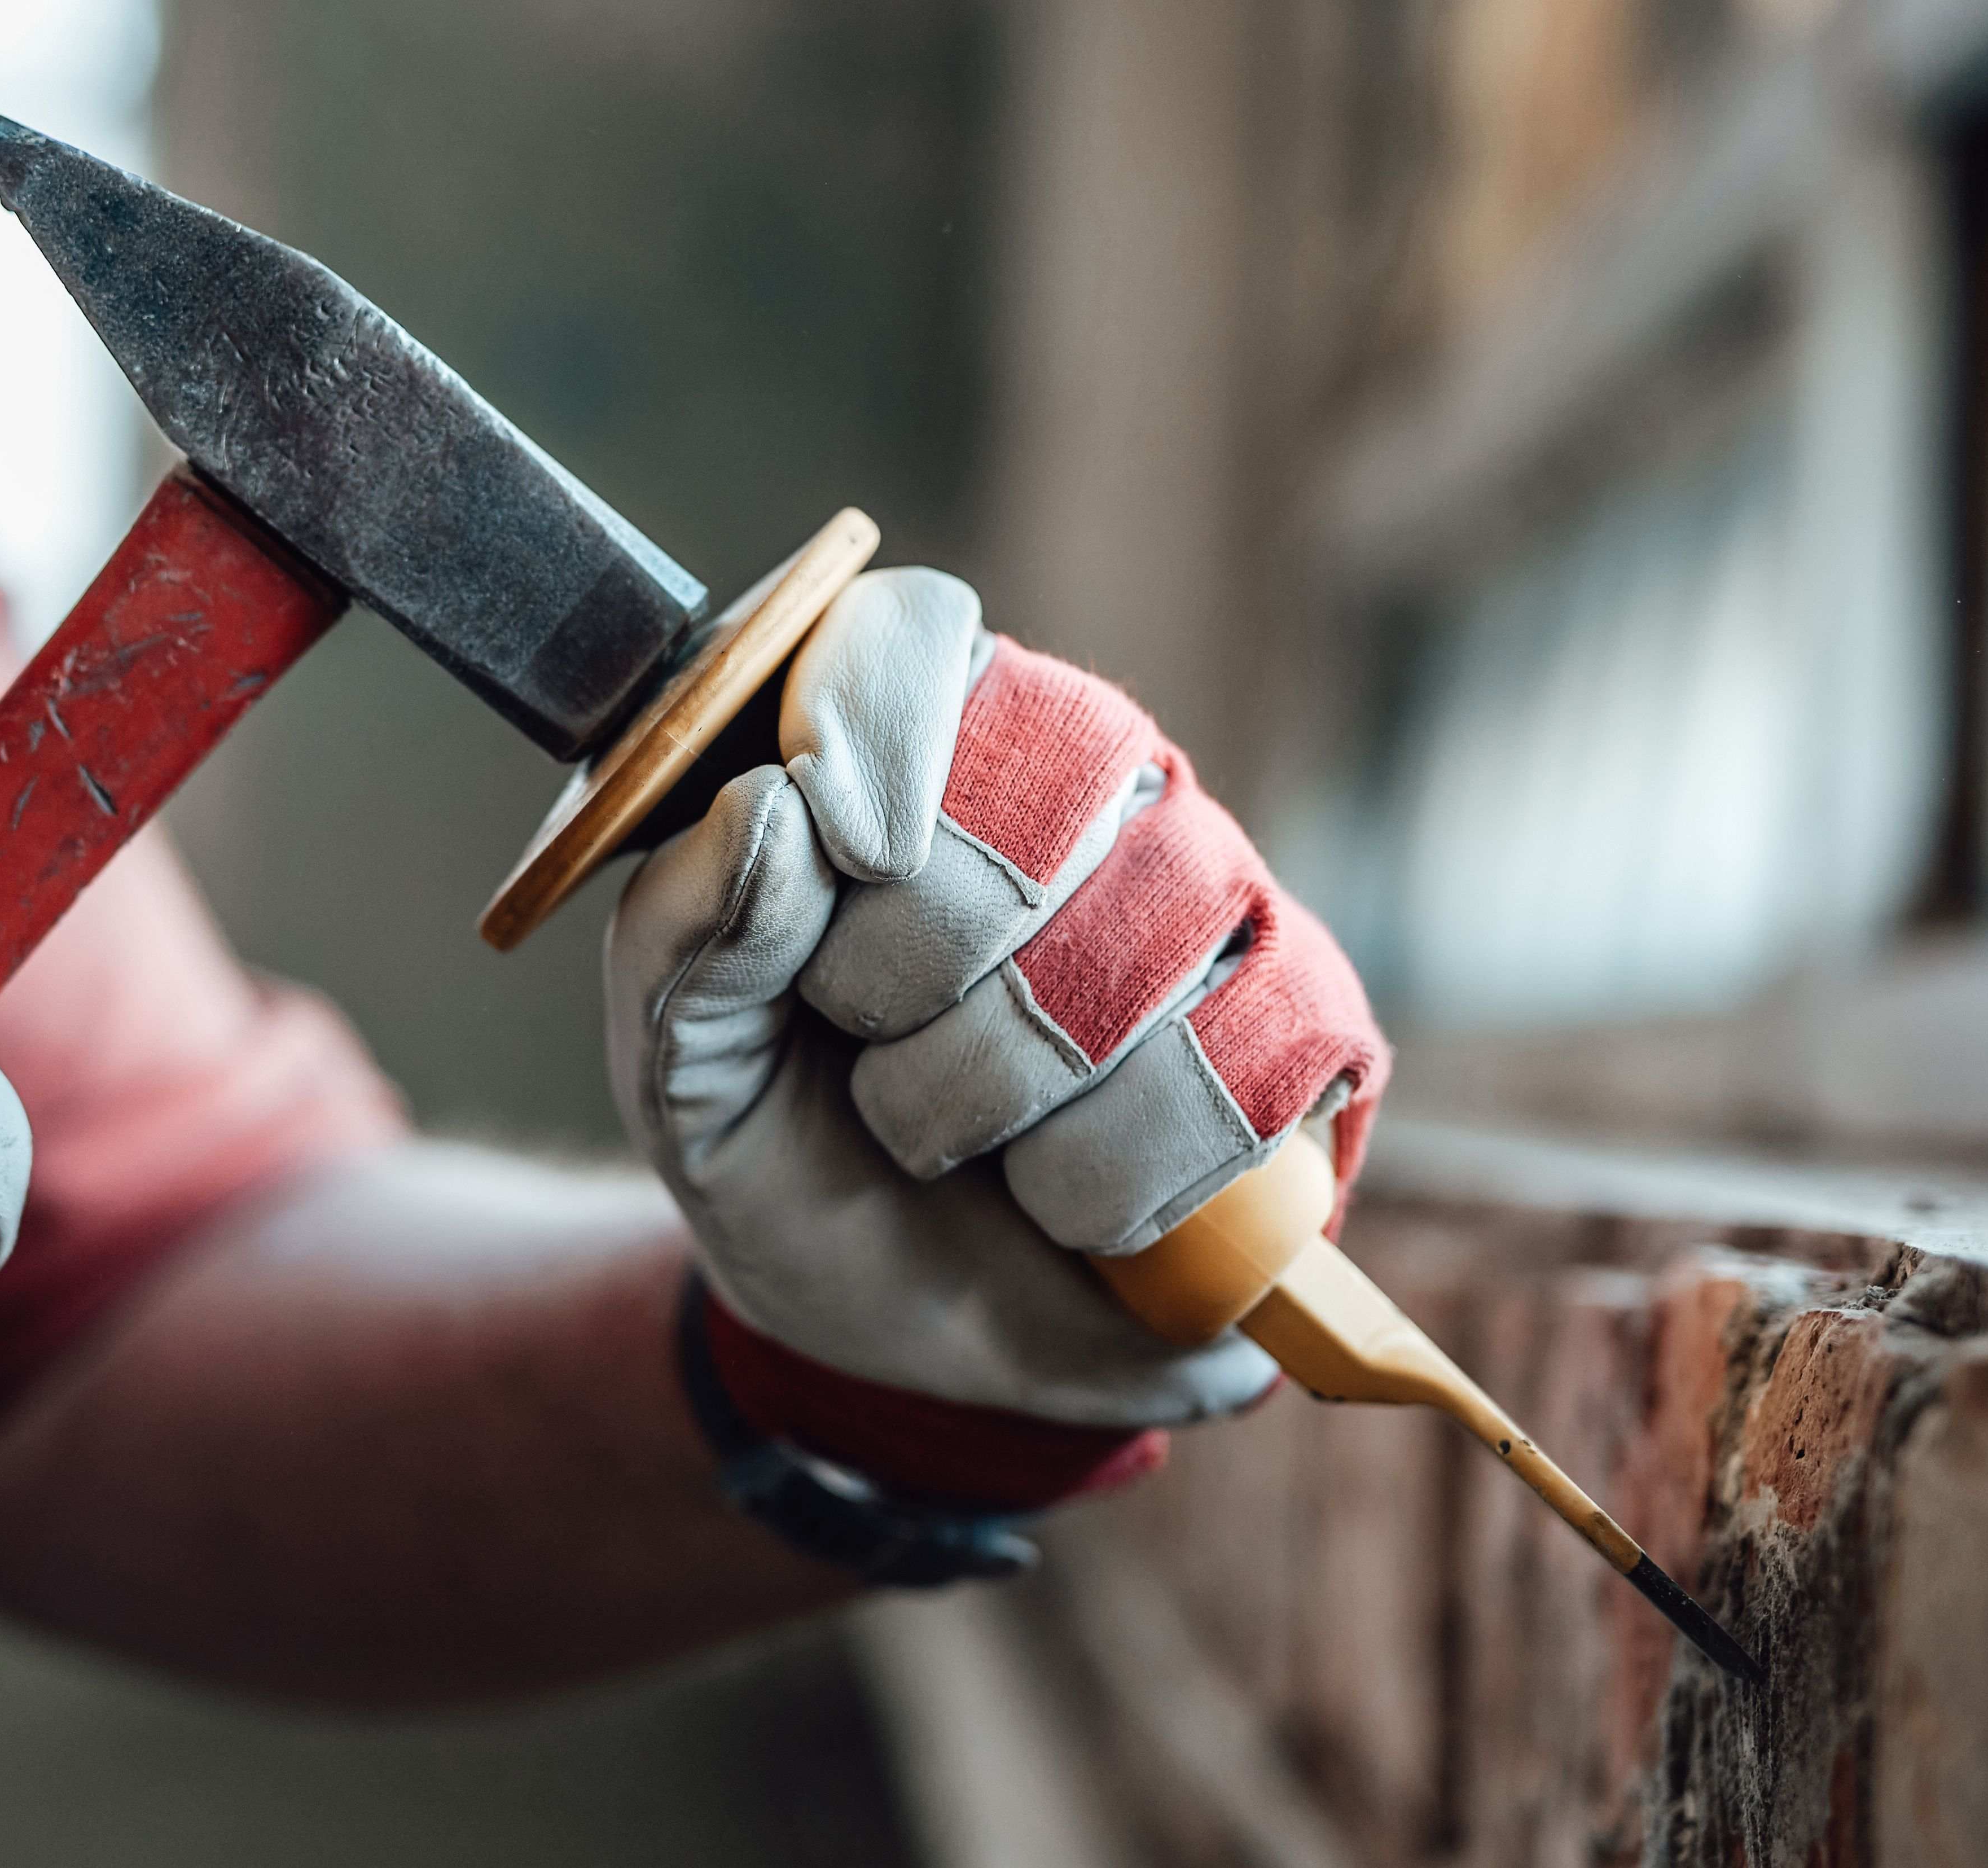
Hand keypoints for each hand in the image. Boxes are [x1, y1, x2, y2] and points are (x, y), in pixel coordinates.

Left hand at [609, 569, 1385, 1504]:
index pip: (916, 636)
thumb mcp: (680, 1067)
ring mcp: (1211, 891)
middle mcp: (1081, 781)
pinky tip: (1068, 1205)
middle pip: (1045, 779)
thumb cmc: (782, 1153)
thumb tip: (767, 808)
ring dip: (1003, 1092)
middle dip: (918, 965)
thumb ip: (686, 934)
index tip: (840, 846)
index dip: (881, 725)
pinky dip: (1126, 1169)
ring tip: (955, 1143)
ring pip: (1142, 937)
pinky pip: (1260, 1054)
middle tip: (871, 1052)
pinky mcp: (1307, 1018)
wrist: (889, 1333)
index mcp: (907, 749)